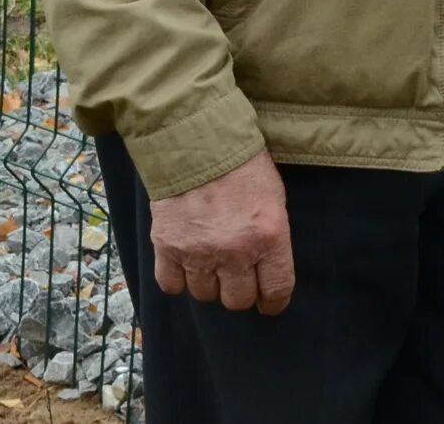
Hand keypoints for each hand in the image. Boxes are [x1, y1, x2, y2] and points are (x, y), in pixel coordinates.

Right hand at [149, 150, 294, 313]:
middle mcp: (235, 251)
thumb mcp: (274, 199)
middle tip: (237, 275)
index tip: (269, 303)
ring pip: (205, 295)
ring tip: (211, 262)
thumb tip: (267, 272)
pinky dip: (179, 279)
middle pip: (237, 300)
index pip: (276, 290)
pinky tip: (185, 263)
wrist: (198, 141)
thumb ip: (271, 238)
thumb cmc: (243, 165)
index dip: (273, 302)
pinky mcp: (167, 247)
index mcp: (269, 236)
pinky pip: (172, 285)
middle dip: (240, 291)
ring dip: (209, 283)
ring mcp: (198, 252)